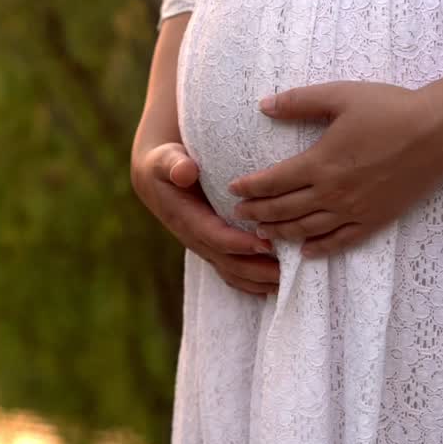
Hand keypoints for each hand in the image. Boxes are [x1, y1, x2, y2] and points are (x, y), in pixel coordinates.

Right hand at [132, 142, 280, 295]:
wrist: (155, 179)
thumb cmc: (165, 165)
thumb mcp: (165, 159)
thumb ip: (174, 164)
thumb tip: (185, 172)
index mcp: (186, 218)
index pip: (215, 236)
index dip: (240, 244)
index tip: (267, 245)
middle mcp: (195, 238)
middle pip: (227, 262)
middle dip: (256, 270)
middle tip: (287, 271)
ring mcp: (203, 247)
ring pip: (231, 272)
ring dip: (257, 281)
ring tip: (286, 283)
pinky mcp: (212, 248)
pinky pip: (231, 272)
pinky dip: (251, 282)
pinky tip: (273, 284)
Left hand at [227, 81, 442, 257]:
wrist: (439, 132)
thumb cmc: (390, 108)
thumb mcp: (340, 95)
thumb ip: (298, 102)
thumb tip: (263, 105)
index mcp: (319, 163)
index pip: (272, 182)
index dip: (249, 188)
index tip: (232, 189)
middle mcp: (332, 193)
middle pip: (283, 210)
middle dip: (257, 213)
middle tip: (239, 214)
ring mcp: (354, 210)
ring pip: (307, 230)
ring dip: (280, 233)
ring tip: (262, 233)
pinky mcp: (376, 220)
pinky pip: (341, 241)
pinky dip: (320, 249)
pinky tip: (305, 252)